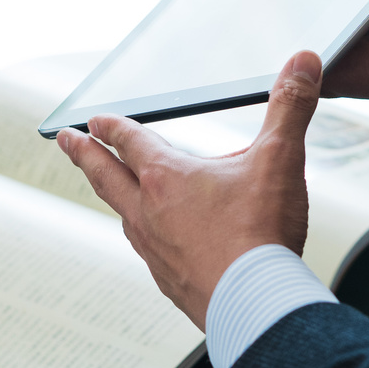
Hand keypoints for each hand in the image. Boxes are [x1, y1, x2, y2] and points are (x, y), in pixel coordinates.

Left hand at [55, 51, 321, 330]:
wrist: (254, 304)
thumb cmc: (260, 235)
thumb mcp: (280, 159)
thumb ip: (291, 108)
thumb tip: (303, 63)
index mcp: (168, 178)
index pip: (130, 142)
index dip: (112, 126)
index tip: (92, 119)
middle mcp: (150, 213)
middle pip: (107, 176)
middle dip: (84, 156)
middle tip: (65, 142)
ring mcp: (155, 250)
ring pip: (123, 215)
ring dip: (113, 196)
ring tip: (112, 190)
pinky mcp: (169, 280)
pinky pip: (146, 250)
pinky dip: (142, 236)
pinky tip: (155, 242)